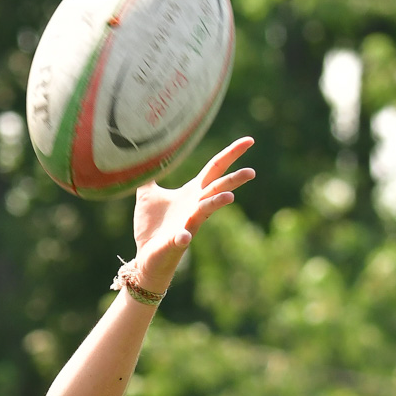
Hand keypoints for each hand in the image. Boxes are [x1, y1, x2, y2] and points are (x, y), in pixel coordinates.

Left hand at [131, 137, 255, 288]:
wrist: (145, 255)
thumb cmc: (152, 226)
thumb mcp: (147, 195)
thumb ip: (148, 175)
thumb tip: (144, 154)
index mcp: (192, 192)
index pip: (215, 168)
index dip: (231, 154)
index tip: (250, 141)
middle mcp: (195, 207)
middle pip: (217, 188)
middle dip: (234, 180)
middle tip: (251, 172)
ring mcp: (188, 224)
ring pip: (206, 211)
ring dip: (216, 203)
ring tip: (230, 197)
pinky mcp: (176, 242)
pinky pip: (182, 238)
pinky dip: (184, 236)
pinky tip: (184, 236)